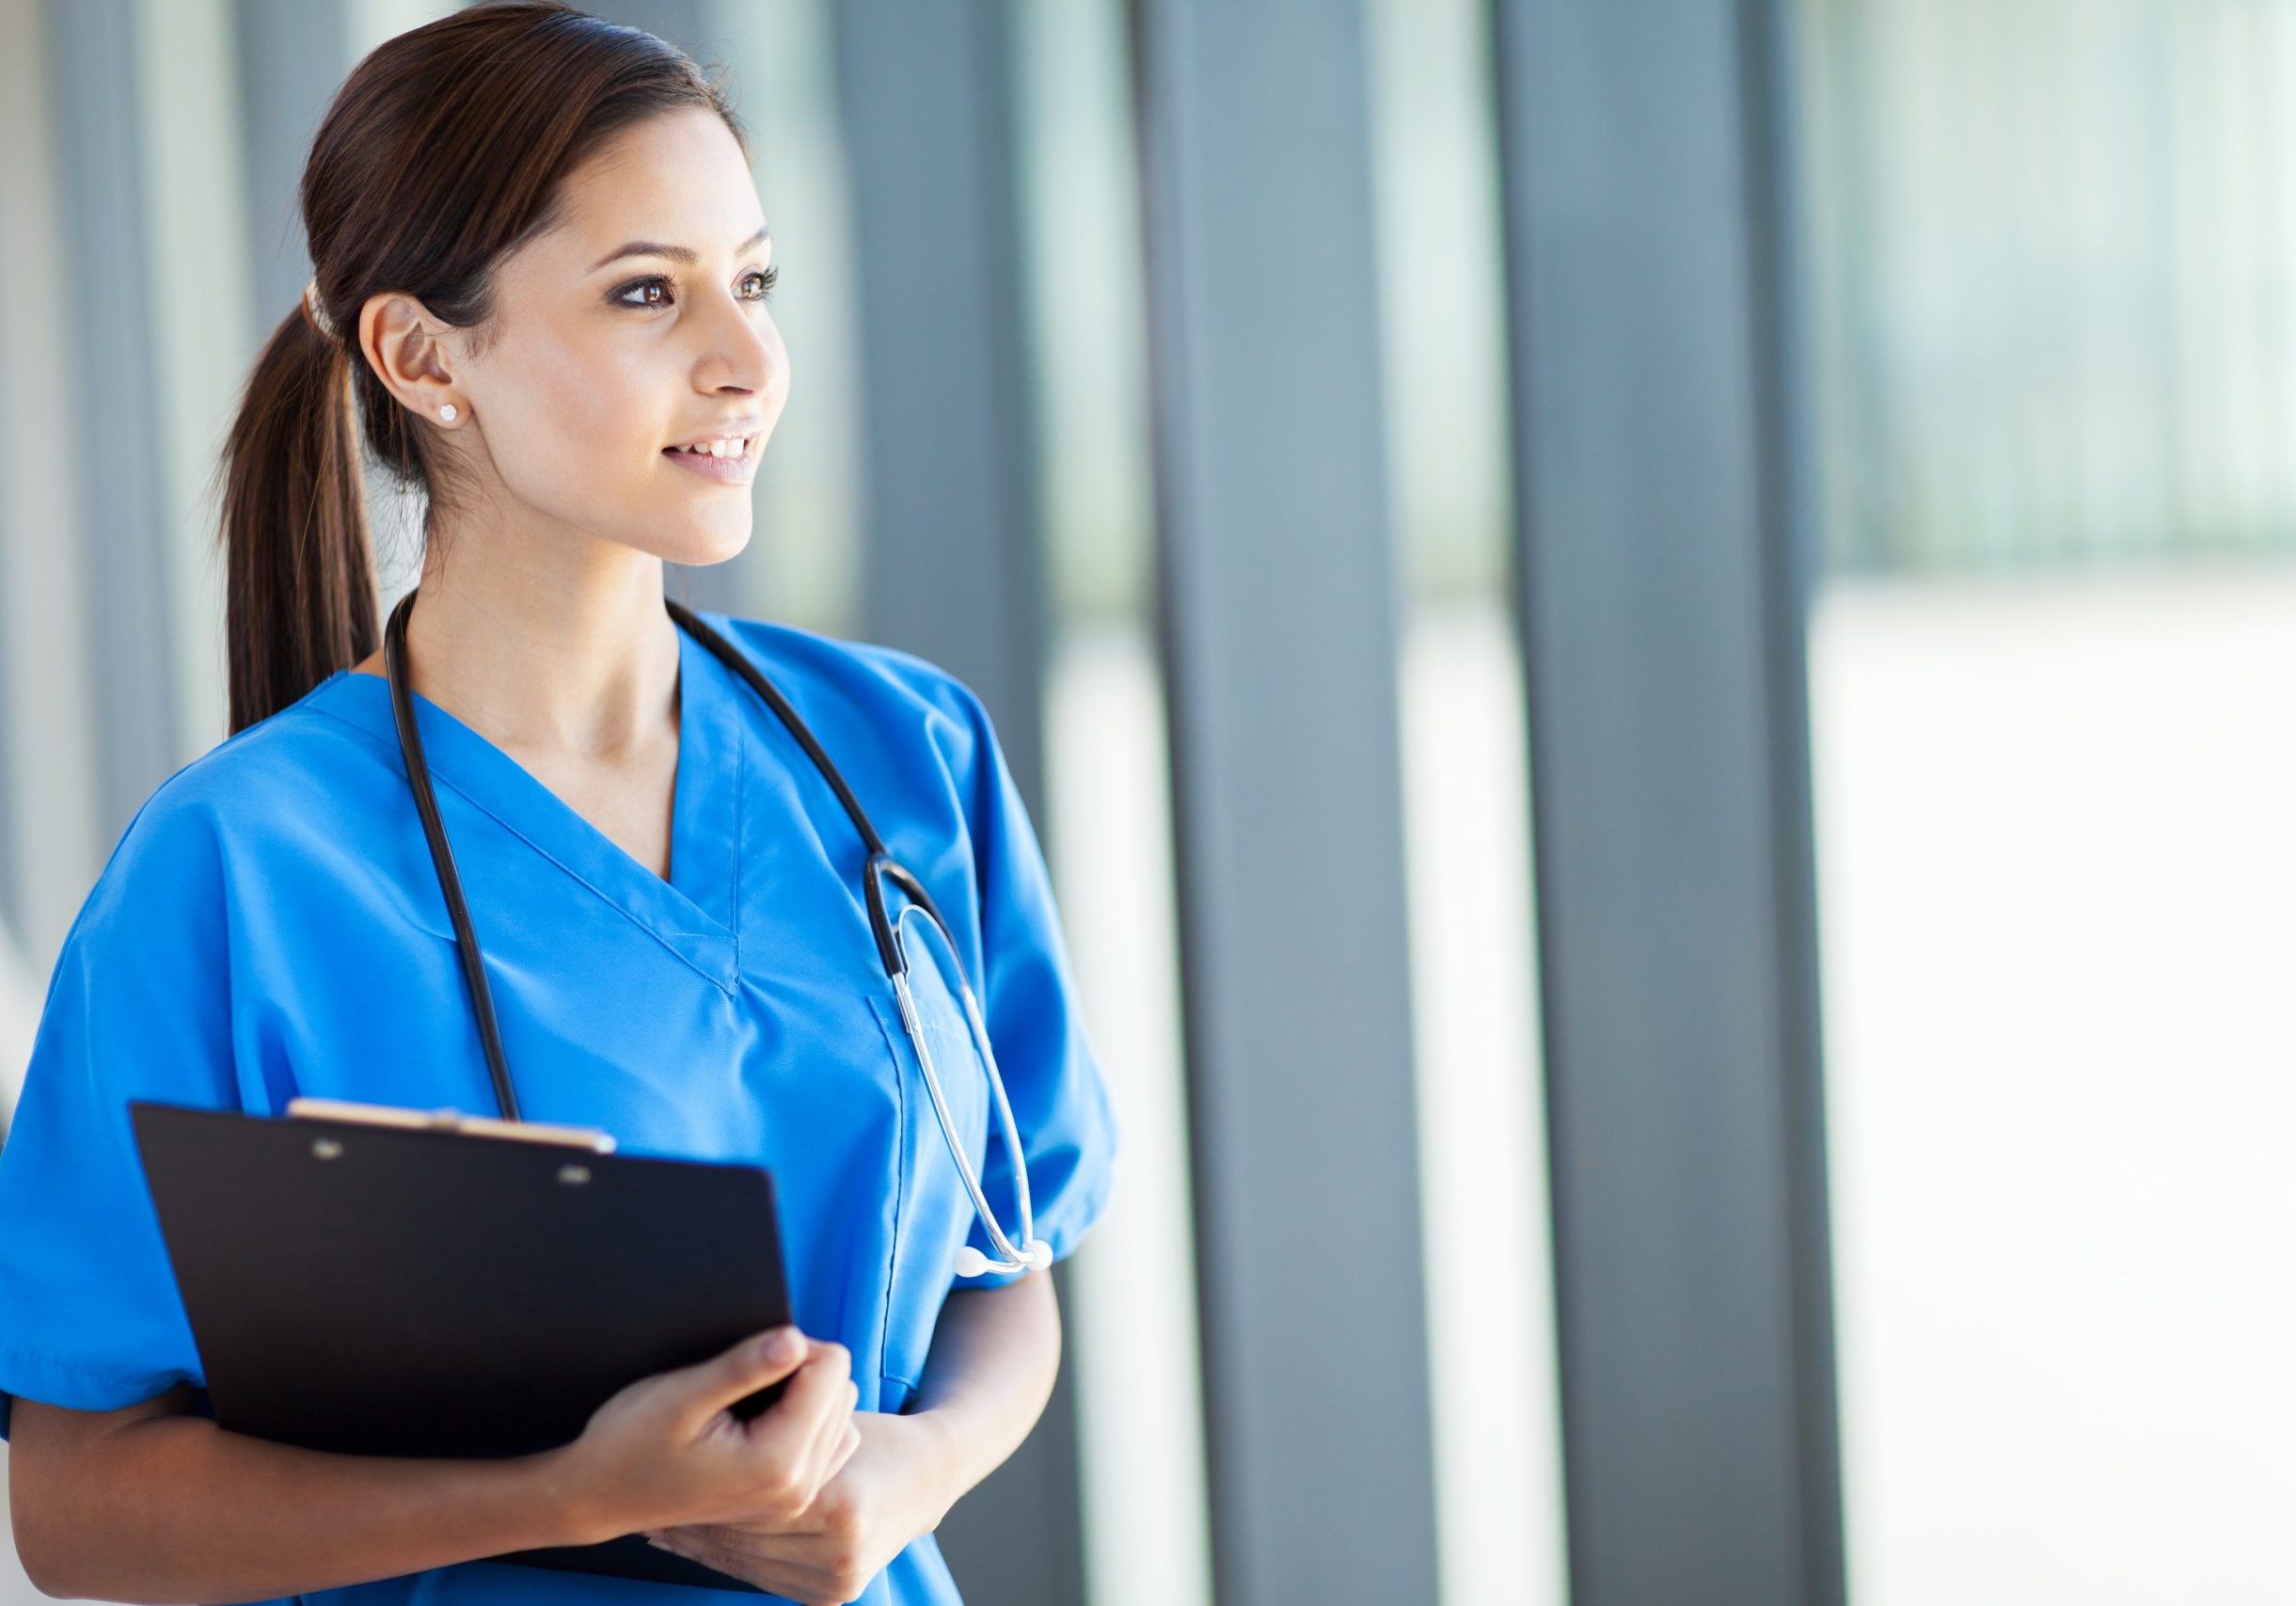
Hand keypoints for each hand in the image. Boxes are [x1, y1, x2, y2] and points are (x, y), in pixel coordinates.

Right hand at [549, 1325, 862, 1542]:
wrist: (600, 1495)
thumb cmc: (629, 1443)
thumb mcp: (681, 1395)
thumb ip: (743, 1367)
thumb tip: (794, 1338)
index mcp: (778, 1462)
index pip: (831, 1368)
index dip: (792, 1344)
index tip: (749, 1353)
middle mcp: (798, 1487)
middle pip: (841, 1387)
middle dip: (801, 1368)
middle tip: (743, 1376)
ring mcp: (795, 1498)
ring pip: (840, 1411)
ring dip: (806, 1394)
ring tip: (751, 1399)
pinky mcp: (789, 1498)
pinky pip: (831, 1441)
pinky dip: (808, 1420)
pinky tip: (766, 1419)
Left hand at [639, 1409, 957, 1605]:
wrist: (924, 1477)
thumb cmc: (875, 1436)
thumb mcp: (831, 1411)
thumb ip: (789, 1403)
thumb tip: (724, 1391)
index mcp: (839, 1503)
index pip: (749, 1499)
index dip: (700, 1494)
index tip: (662, 1485)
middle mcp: (840, 1551)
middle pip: (744, 1536)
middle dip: (696, 1523)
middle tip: (649, 1519)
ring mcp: (837, 1579)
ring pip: (749, 1562)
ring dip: (705, 1546)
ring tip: (664, 1530)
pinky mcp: (830, 1595)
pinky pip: (764, 1576)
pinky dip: (729, 1561)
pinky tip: (697, 1546)